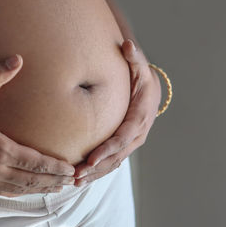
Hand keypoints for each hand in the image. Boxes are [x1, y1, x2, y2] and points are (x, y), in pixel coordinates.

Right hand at [0, 55, 75, 195]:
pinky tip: (21, 192)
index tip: (71, 169)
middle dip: (53, 181)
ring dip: (38, 189)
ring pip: (17, 189)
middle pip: (31, 179)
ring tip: (55, 189)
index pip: (36, 162)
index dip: (55, 167)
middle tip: (72, 182)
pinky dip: (16, 193)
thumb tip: (16, 59)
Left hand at [74, 39, 161, 185]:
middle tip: (76, 176)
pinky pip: (112, 162)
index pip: (122, 138)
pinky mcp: (124, 146)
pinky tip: (81, 178)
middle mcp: (137, 134)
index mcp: (140, 117)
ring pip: (113, 163)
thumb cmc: (140, 76)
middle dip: (97, 168)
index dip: (107, 150)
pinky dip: (98, 171)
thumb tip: (127, 44)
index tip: (90, 159)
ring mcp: (132, 143)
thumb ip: (133, 56)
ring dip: (95, 174)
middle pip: (116, 156)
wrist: (150, 89)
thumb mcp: (139, 65)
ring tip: (75, 182)